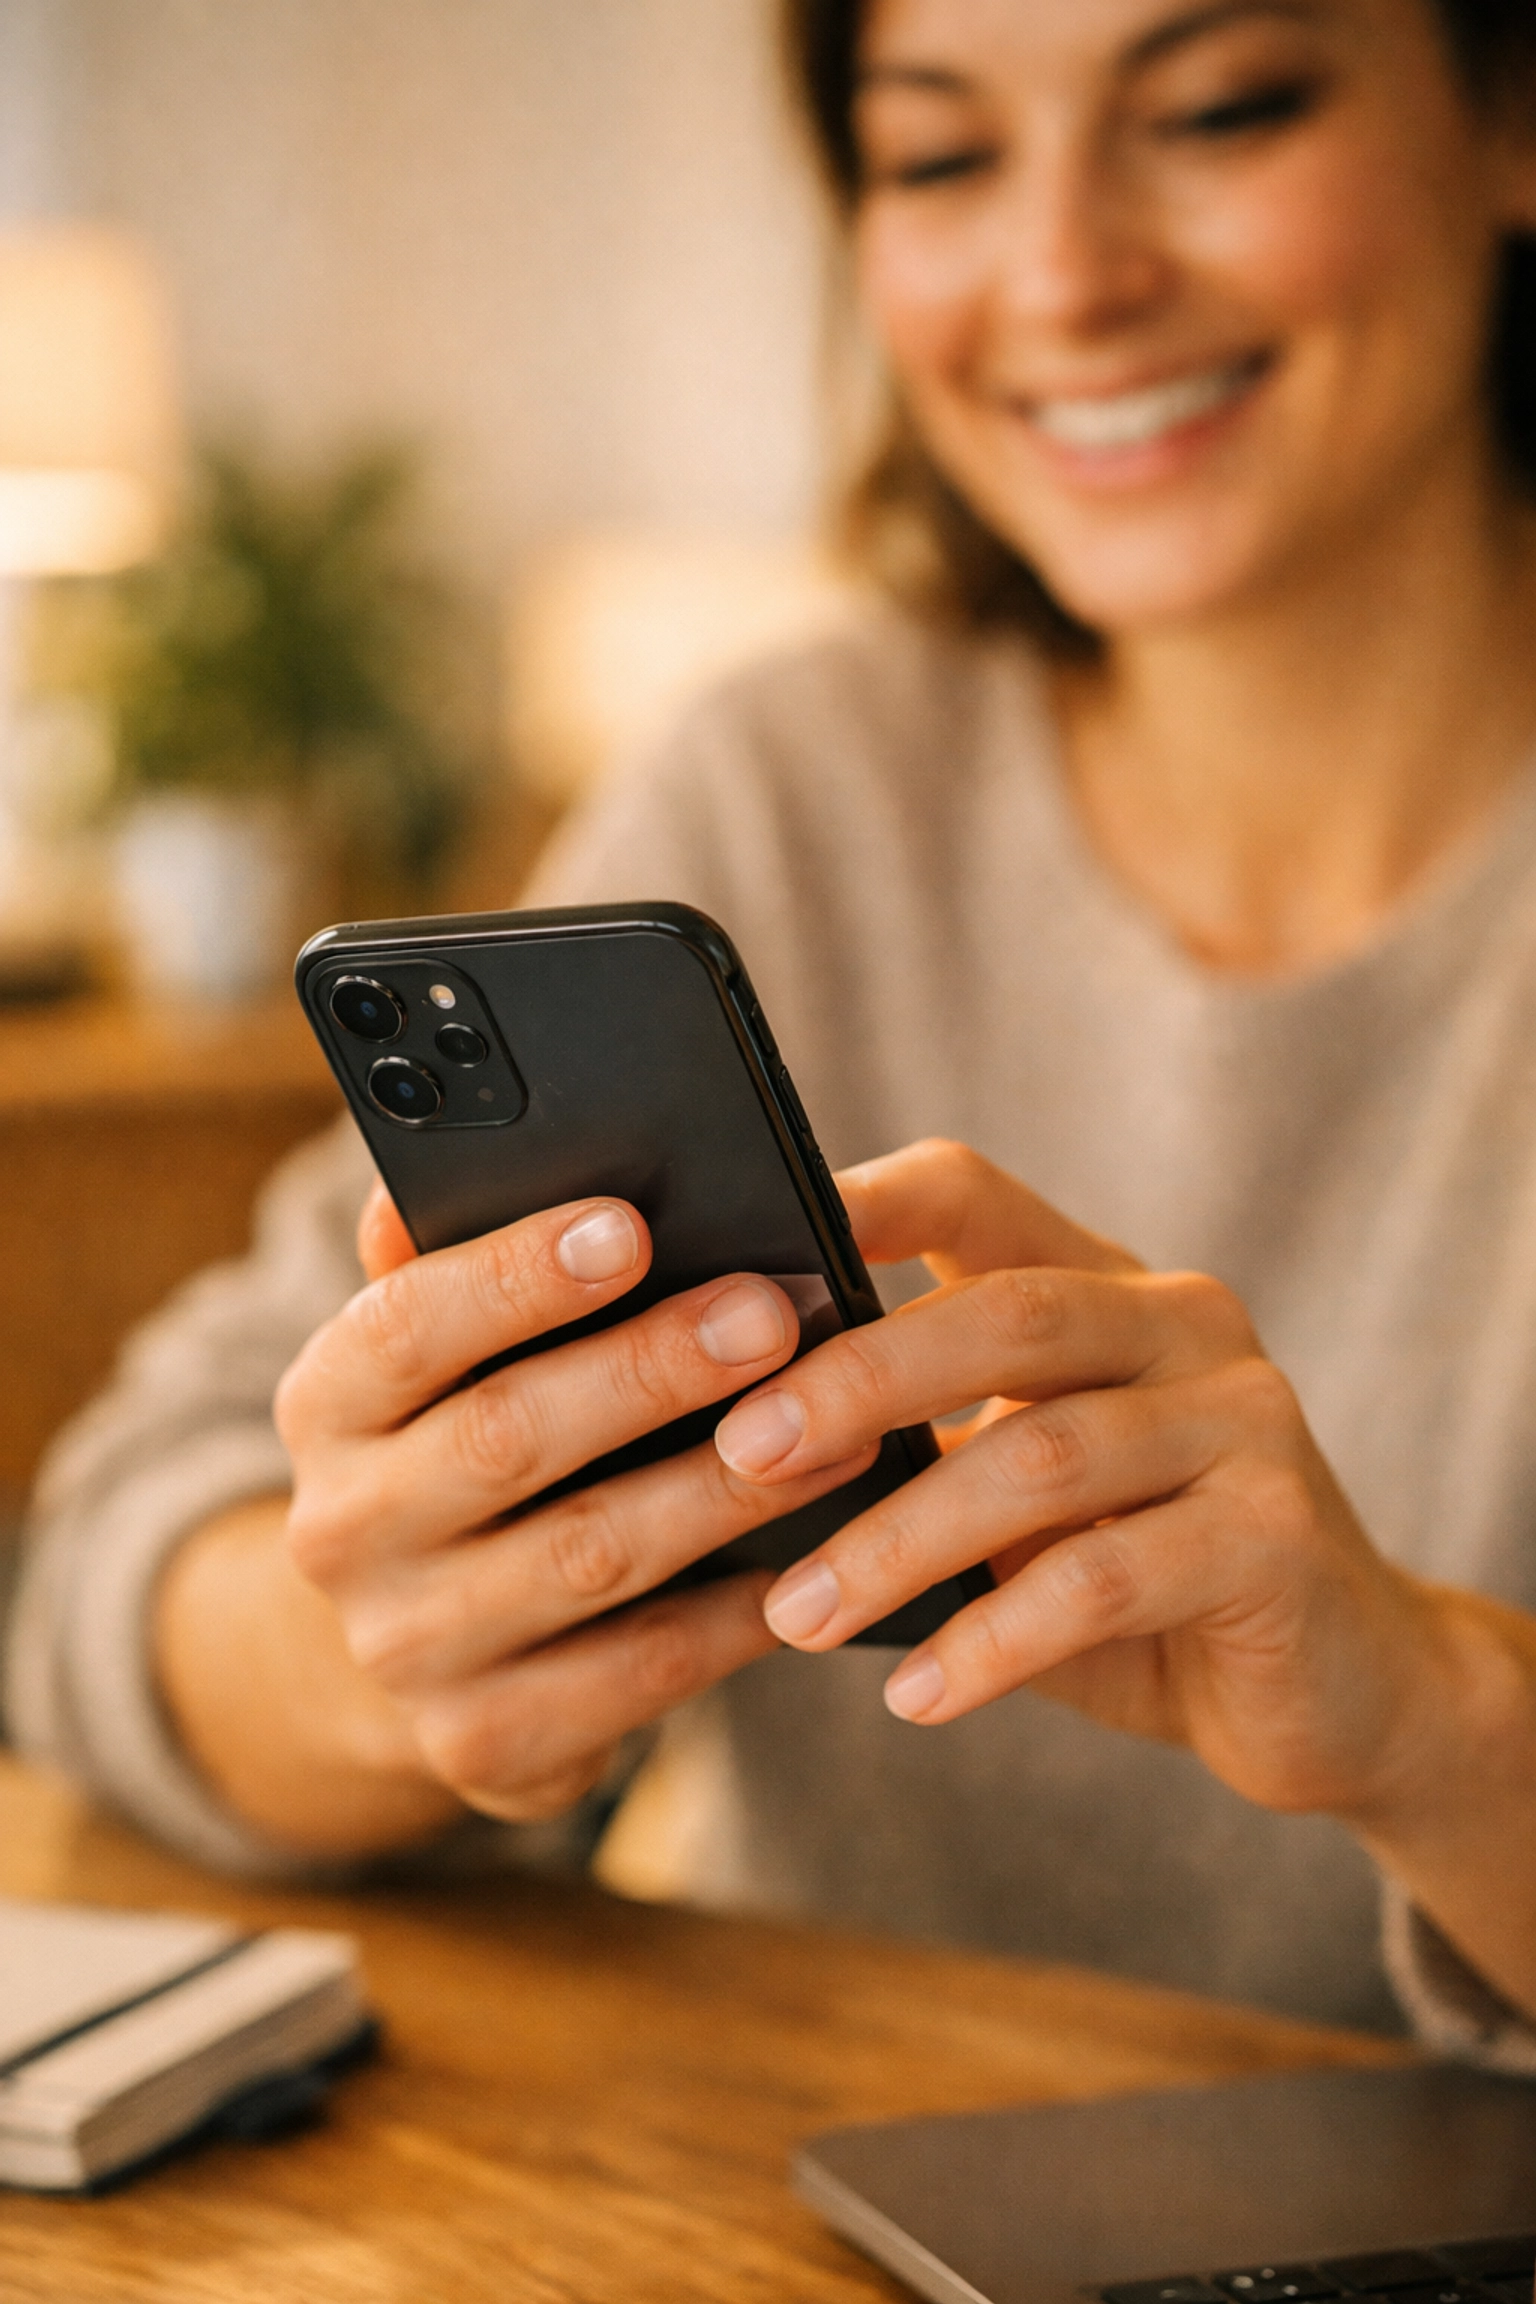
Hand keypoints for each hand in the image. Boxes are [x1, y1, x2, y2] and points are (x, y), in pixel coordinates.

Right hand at [275, 1183, 874, 1825]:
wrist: (419, 1645)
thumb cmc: (462, 1442)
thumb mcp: (432, 1356)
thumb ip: (447, 1260)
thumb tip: (433, 1172)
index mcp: (325, 1405)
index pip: (404, 1326)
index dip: (513, 1278)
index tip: (629, 1226)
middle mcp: (341, 1531)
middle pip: (508, 1439)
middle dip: (651, 1371)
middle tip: (772, 1314)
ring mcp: (408, 1650)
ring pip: (588, 1557)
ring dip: (725, 1488)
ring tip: (837, 1429)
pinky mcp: (485, 1744)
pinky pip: (639, 1671)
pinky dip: (737, 1613)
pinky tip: (818, 1557)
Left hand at [715, 1138, 1456, 1826]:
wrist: (1342, 1695)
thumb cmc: (1139, 1587)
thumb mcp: (1023, 1503)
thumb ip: (926, 1455)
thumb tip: (735, 1451)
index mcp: (1106, 1285)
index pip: (971, 1192)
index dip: (858, 1205)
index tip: (737, 1265)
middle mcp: (1183, 1323)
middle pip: (1002, 1314)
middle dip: (857, 1382)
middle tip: (741, 1456)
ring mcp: (1244, 1420)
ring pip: (1041, 1456)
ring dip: (901, 1543)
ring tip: (801, 1617)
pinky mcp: (1276, 1535)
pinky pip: (1105, 1581)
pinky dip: (994, 1642)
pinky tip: (919, 1694)